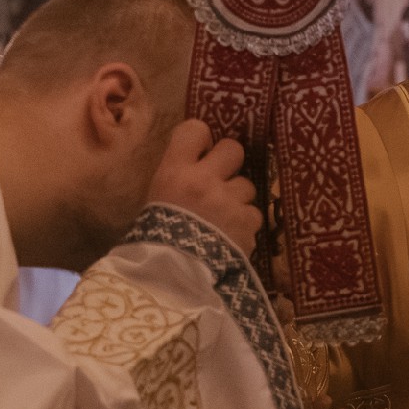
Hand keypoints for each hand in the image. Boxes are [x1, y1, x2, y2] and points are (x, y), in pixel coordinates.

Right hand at [149, 118, 261, 249]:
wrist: (170, 279)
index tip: (200, 152)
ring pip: (247, 185)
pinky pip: (254, 213)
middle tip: (221, 178)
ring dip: (238, 199)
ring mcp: (229, 200)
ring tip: (224, 218)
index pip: (195, 129)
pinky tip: (232, 237)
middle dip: (230, 162)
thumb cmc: (155, 239)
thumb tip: (193, 168)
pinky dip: (245, 225)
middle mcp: (205, 179)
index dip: (201, 139)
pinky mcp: (247, 222)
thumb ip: (177, 179)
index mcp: (176, 171)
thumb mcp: (156, 201)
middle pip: (233, 148)